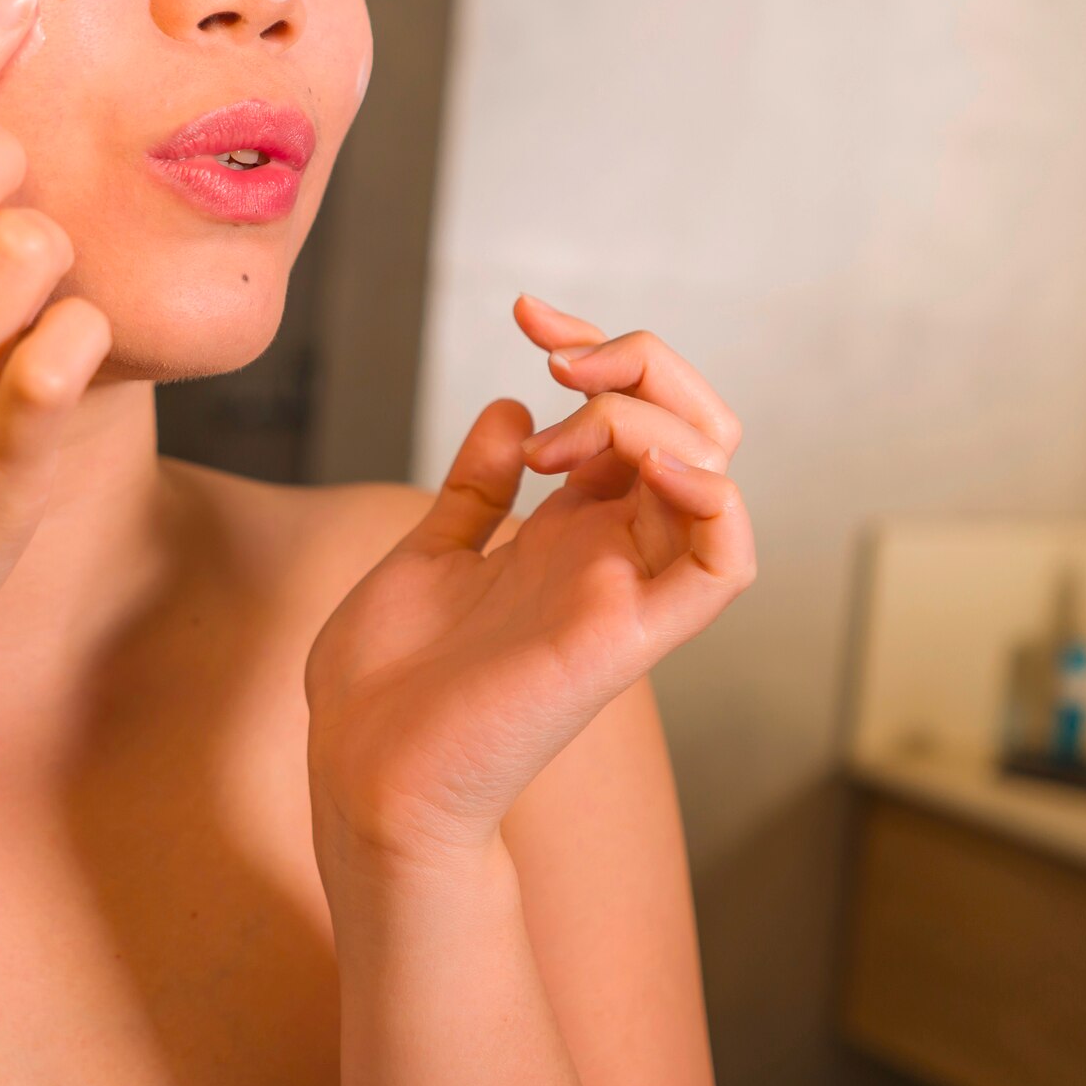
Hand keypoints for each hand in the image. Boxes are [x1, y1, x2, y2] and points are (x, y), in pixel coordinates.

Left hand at [304, 295, 756, 869]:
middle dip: (640, 362)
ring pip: (714, 473)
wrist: (360, 774)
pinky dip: (712, 497)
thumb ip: (474, 492)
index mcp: (565, 535)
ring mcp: (623, 592)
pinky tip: (648, 465)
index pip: (633, 416)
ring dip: (652, 415)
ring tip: (558, 434)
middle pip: (691, 429)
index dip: (598, 346)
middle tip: (557, 353)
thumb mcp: (424, 557)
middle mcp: (607, 556)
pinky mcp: (627, 637)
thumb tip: (504, 408)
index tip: (526, 312)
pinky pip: (725, 563)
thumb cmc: (383, 690)